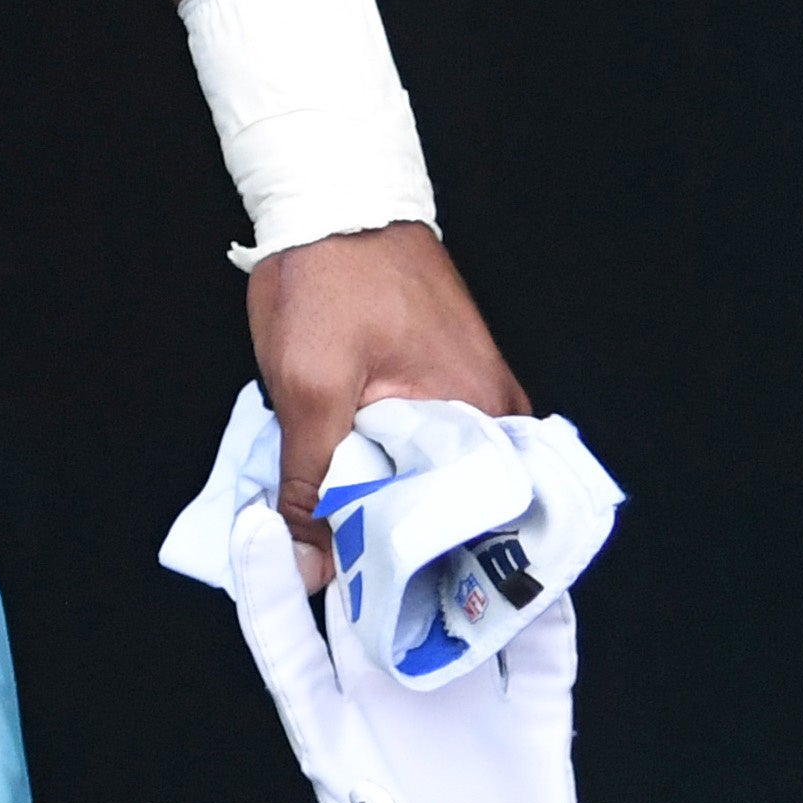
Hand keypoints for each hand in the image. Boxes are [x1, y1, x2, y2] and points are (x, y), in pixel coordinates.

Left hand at [248, 223, 526, 588]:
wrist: (332, 190)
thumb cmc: (330, 274)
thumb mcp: (307, 385)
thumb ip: (311, 485)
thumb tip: (312, 569)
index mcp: (483, 418)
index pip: (468, 532)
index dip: (417, 577)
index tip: (374, 613)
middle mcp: (495, 414)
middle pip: (449, 513)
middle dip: (397, 549)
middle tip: (345, 584)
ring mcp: (473, 394)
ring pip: (429, 482)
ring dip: (384, 508)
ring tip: (338, 544)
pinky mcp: (445, 381)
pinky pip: (420, 448)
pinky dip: (383, 470)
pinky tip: (344, 486)